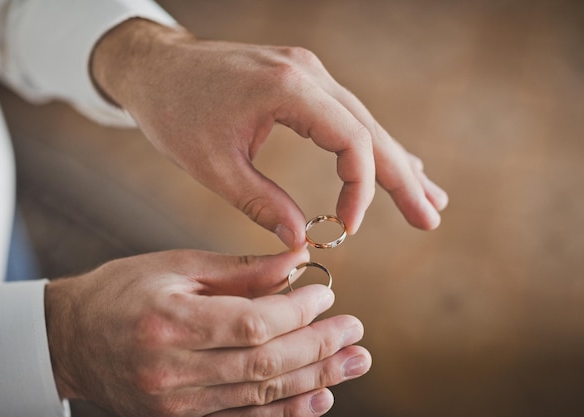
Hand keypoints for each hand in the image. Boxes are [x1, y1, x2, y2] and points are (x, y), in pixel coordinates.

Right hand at [45, 249, 370, 416]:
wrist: (72, 339)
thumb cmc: (125, 291)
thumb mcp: (179, 266)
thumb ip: (242, 270)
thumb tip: (297, 263)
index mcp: (169, 322)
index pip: (254, 323)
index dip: (299, 312)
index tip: (327, 293)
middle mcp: (172, 371)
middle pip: (265, 363)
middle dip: (319, 348)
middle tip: (356, 332)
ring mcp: (175, 405)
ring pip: (261, 395)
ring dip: (315, 380)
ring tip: (354, 362)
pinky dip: (285, 410)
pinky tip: (319, 396)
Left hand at [91, 19, 447, 248]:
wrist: (153, 65)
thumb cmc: (173, 110)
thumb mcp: (212, 165)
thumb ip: (261, 203)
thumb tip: (300, 241)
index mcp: (287, 88)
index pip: (351, 140)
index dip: (361, 188)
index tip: (349, 226)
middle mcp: (307, 73)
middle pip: (370, 129)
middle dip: (402, 177)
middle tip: (431, 216)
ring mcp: (307, 72)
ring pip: (363, 121)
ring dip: (394, 161)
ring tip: (427, 194)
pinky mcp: (300, 80)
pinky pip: (345, 114)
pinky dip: (368, 144)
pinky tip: (392, 161)